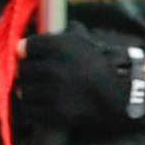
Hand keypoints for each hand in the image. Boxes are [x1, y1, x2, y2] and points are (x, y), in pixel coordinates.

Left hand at [8, 26, 144, 133]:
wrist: (120, 93)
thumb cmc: (101, 64)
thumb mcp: (84, 40)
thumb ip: (63, 34)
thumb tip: (44, 31)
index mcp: (60, 47)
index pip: (26, 46)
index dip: (26, 50)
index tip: (28, 54)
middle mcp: (53, 68)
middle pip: (23, 69)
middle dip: (27, 71)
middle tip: (32, 74)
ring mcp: (53, 93)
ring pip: (24, 90)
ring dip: (28, 89)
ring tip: (35, 89)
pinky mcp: (55, 113)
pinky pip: (30, 109)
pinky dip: (31, 106)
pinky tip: (38, 102)